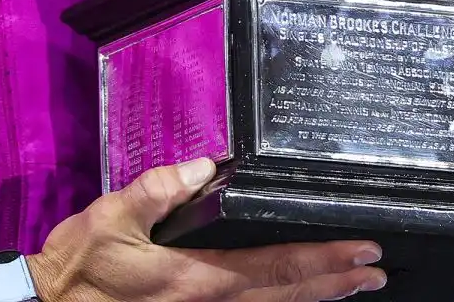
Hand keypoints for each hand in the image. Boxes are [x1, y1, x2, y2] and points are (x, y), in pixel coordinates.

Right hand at [11, 158, 384, 301]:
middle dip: (334, 283)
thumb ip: (158, 189)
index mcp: (194, 278)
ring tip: (353, 286)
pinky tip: (295, 297)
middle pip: (285, 295)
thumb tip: (205, 165)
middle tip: (377, 270)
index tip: (361, 252)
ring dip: (316, 298)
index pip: (273, 268)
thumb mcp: (110, 217)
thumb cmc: (77, 264)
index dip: (322, 262)